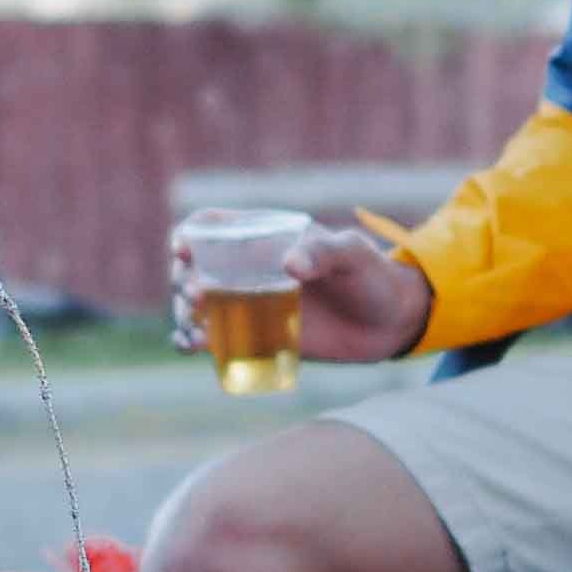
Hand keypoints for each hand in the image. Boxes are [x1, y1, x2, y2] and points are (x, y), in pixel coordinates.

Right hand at [170, 214, 433, 367]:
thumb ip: (324, 252)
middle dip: (184, 279)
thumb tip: (289, 264)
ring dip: (185, 312)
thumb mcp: (352, 254)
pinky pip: (215, 339)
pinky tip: (191, 345)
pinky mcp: (255, 337)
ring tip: (193, 327)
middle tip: (198, 295)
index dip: (190, 234)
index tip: (183, 249)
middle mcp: (247, 268)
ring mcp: (248, 303)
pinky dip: (195, 341)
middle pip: (195, 268)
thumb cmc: (371, 275)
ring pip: (197, 305)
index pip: (211, 226)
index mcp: (262, 236)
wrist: (388, 323)